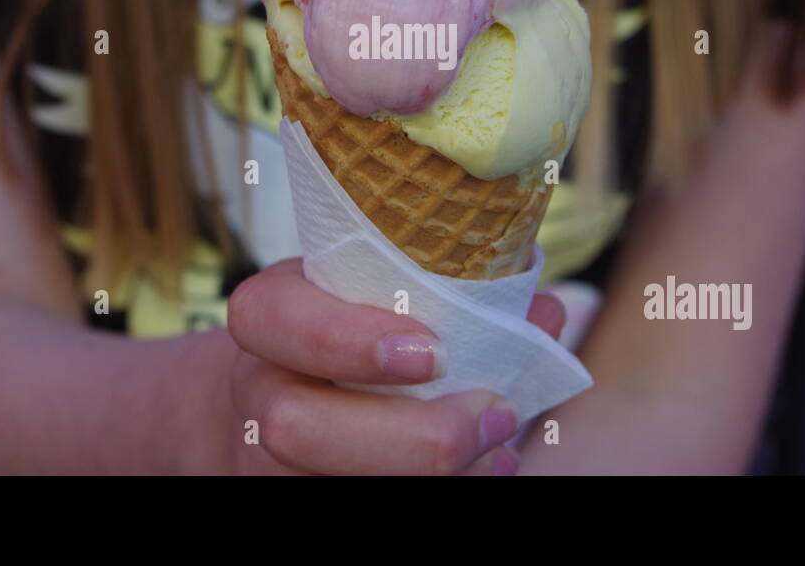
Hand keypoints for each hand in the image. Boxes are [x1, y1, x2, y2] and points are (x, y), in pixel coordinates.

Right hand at [222, 257, 565, 474]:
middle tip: (493, 415)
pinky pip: (354, 509)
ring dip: (429, 478)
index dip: (345, 339)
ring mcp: (270, 460)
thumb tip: (544, 311)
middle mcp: (259, 391)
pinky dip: (438, 495)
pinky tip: (484, 473)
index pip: (271, 317)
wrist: (286, 396)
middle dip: (405, 435)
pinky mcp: (299, 496)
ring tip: (501, 452)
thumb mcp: (387, 295)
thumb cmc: (357, 329)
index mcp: (271, 318)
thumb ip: (461, 295)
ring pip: (324, 485)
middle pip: (292, 426)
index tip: (435, 353)